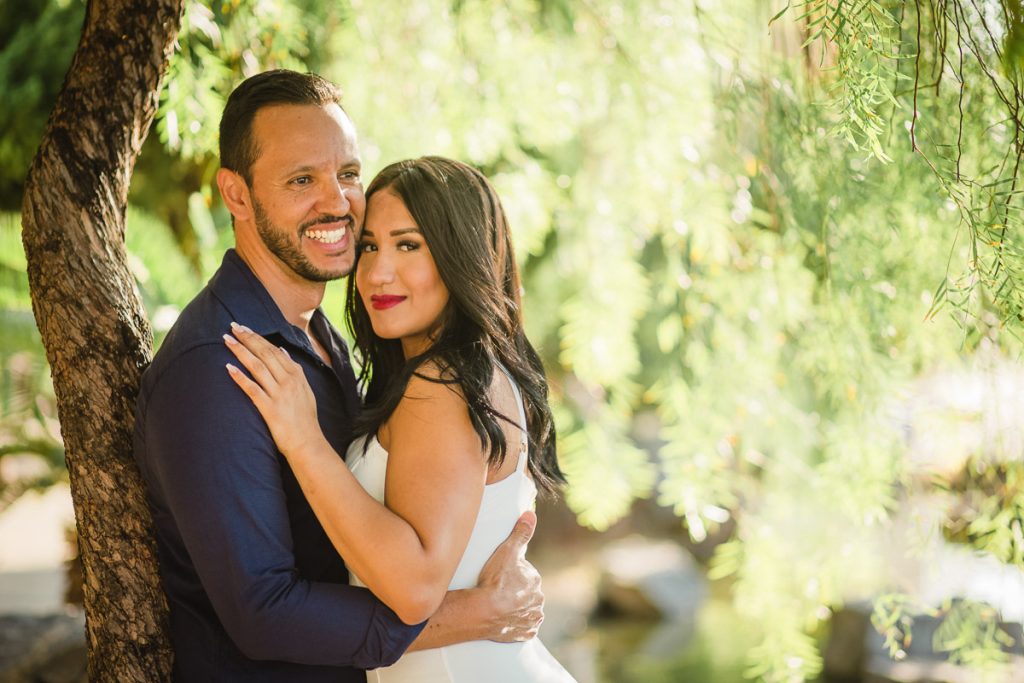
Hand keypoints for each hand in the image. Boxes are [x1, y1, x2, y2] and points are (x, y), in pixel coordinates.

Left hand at [223, 322, 322, 457]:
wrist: (308, 443)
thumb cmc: (305, 419)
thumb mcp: (305, 390)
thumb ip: (294, 370)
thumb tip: (282, 350)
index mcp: (297, 375)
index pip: (274, 350)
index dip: (258, 338)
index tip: (245, 328)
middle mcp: (288, 381)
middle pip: (264, 354)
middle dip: (248, 338)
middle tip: (233, 326)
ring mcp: (279, 394)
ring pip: (257, 366)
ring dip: (241, 351)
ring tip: (227, 340)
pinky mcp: (269, 408)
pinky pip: (252, 389)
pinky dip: (240, 377)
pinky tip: (228, 367)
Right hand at [476, 510, 543, 641]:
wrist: (482, 611)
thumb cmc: (493, 581)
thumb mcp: (507, 551)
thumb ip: (520, 533)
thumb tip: (531, 514)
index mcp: (535, 580)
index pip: (525, 574)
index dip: (512, 574)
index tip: (500, 576)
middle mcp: (538, 600)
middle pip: (526, 592)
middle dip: (515, 591)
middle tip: (497, 590)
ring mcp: (531, 618)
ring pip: (527, 610)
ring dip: (518, 608)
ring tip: (500, 606)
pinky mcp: (524, 634)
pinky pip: (525, 629)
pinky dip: (518, 626)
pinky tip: (509, 622)